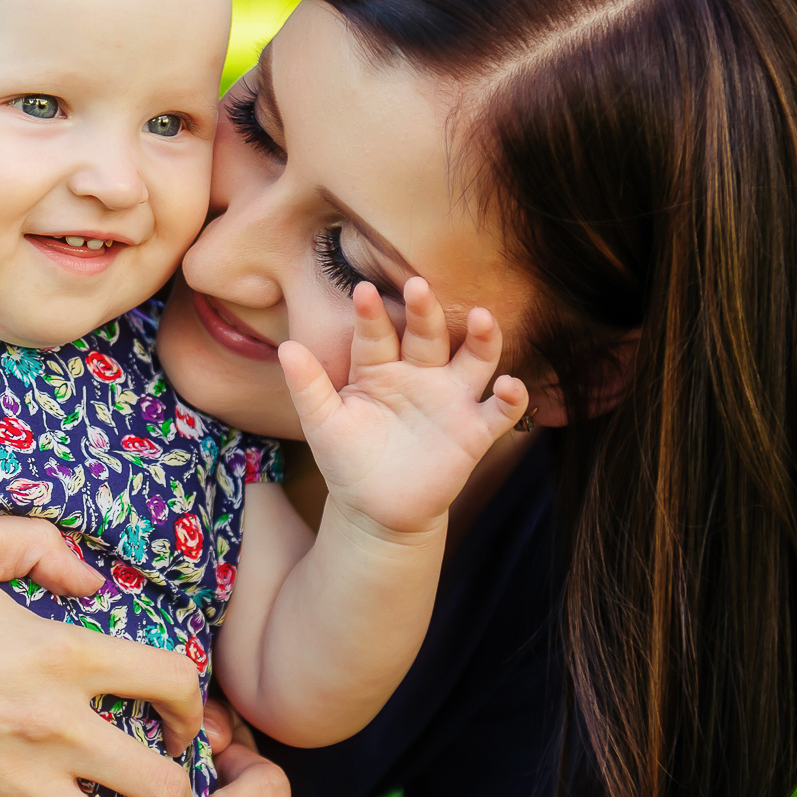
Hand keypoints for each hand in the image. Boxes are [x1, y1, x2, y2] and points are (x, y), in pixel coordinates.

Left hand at [277, 278, 528, 536]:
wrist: (376, 510)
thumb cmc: (348, 460)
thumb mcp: (323, 424)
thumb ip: (308, 386)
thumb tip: (286, 347)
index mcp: (379, 367)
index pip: (376, 334)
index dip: (371, 314)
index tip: (362, 290)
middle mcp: (420, 373)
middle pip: (427, 335)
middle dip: (425, 311)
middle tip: (419, 286)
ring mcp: (450, 399)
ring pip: (474, 359)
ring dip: (482, 339)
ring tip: (483, 318)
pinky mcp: (474, 431)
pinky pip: (499, 411)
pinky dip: (511, 398)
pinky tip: (511, 385)